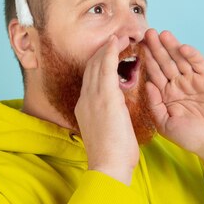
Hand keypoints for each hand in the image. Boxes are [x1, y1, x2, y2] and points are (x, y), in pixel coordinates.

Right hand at [74, 35, 137, 184]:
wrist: (108, 166)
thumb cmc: (112, 155)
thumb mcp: (105, 131)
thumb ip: (107, 117)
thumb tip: (115, 112)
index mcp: (84, 107)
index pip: (91, 79)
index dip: (99, 64)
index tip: (109, 53)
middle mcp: (85, 99)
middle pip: (91, 68)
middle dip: (102, 51)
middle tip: (114, 38)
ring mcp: (93, 97)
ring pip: (98, 64)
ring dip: (108, 48)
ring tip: (118, 36)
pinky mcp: (105, 98)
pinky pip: (106, 68)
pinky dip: (110, 53)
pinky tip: (116, 42)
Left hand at [144, 29, 203, 177]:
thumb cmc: (190, 137)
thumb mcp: (165, 123)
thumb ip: (155, 104)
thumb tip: (147, 84)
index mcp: (166, 93)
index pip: (154, 72)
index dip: (147, 60)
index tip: (136, 47)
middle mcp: (179, 84)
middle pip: (165, 62)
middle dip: (156, 48)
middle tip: (147, 33)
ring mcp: (194, 80)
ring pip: (180, 59)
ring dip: (172, 46)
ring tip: (163, 34)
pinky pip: (199, 64)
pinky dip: (192, 55)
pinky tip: (182, 47)